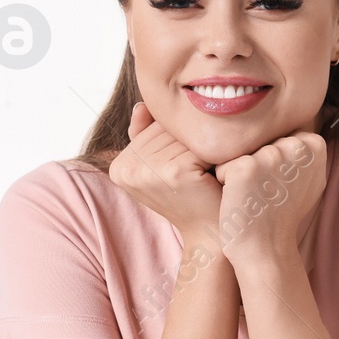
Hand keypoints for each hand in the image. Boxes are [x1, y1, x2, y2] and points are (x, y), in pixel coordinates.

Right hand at [108, 102, 222, 240]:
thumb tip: (140, 105)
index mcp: (119, 167)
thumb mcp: (161, 167)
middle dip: (191, 140)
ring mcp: (149, 170)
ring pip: (183, 136)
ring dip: (204, 145)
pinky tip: (219, 169)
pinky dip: (214, 154)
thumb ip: (146, 137)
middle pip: (166, 130)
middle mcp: (127, 169)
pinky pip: (198, 145)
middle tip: (208, 159)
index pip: (151, 129)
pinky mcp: (174, 171)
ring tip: (214, 163)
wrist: (210, 233)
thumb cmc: (190, 197)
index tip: (190, 157)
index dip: (177, 139)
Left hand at [213, 130, 326, 271]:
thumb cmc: (283, 214)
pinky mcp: (244, 167)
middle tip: (267, 192)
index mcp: (314, 145)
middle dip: (256, 162)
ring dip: (240, 171)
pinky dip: (225, 182)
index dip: (274, 160)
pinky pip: (222, 165)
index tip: (282, 184)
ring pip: (240, 150)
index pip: (278, 134)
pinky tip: (240, 198)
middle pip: (259, 140)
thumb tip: (298, 127)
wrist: (267, 249)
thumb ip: (305, 151)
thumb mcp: (309, 178)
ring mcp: (270, 156)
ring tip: (254, 194)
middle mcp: (296, 146)